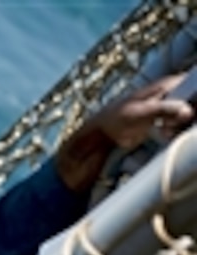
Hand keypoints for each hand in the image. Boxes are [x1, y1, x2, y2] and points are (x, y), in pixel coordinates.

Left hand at [57, 74, 194, 190]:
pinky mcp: (163, 122)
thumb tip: (187, 111)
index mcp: (166, 85)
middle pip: (192, 101)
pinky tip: (166, 136)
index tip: (192, 112)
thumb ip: (164, 110)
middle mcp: (170, 94)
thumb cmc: (116, 119)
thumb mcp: (140, 113)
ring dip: (184, 125)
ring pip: (188, 114)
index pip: (193, 83)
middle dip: (191, 113)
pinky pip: (180, 125)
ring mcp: (168, 108)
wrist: (102, 135)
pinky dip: (177, 131)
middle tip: (175, 125)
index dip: (196, 96)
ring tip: (167, 131)